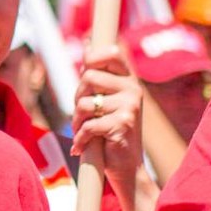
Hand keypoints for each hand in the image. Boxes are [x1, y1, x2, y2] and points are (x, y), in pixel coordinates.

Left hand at [74, 48, 144, 210]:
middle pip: (88, 77)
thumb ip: (98, 77)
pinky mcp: (123, 124)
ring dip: (76, 121)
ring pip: (84, 103)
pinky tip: (83, 147)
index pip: (111, 53)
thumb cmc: (111, 133)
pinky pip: (87, 125)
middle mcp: (134, 90)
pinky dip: (80, 139)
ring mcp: (130, 107)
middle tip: (82, 115)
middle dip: (77, 98)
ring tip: (83, 132)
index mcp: (130, 82)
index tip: (84, 72)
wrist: (128, 169)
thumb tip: (87, 42)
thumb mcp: (106, 101)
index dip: (92, 58)